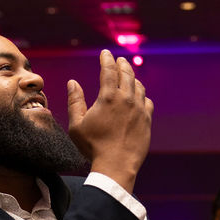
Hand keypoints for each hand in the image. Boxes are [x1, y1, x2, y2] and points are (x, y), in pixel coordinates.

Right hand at [67, 49, 152, 193]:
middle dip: (121, 64)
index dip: (106, 59)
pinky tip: (138, 96)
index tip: (105, 53)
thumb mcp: (77, 125)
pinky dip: (142, 95)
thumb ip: (75, 101)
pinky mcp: (147, 121)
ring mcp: (139, 110)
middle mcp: (126, 99)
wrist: (116, 165)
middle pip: (126, 74)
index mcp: (108, 97)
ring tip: (128, 75)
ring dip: (132, 78)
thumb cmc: (93, 147)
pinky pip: (147, 102)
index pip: (109, 70)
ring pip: (138, 86)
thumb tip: (73, 83)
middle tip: (119, 60)